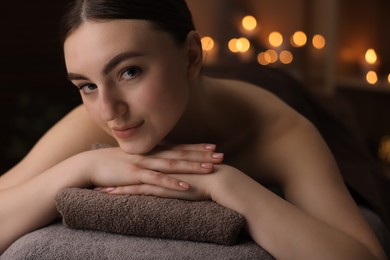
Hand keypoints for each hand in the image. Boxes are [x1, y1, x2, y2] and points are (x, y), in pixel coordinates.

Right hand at [84, 144, 222, 196]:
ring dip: (192, 166)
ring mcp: (144, 164)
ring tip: (210, 168)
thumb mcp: (134, 158)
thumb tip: (162, 159)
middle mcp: (151, 154)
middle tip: (221, 155)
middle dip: (201, 154)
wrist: (89, 165)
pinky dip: (172, 184)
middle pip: (180, 153)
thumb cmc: (112, 163)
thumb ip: (149, 158)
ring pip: (173, 165)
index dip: (196, 147)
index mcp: (151, 150)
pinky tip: (186, 187)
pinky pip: (157, 180)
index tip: (213, 147)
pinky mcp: (135, 175)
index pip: (178, 147)